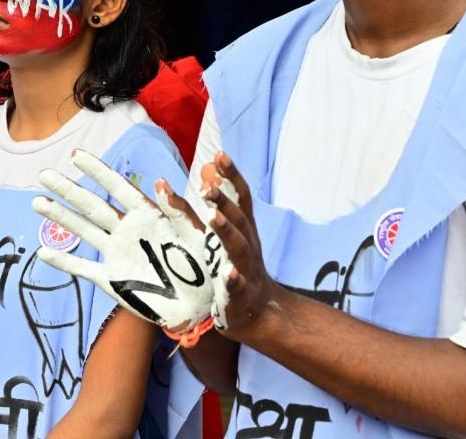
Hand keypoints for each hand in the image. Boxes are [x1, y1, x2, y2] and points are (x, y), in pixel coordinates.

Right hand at [31, 149, 229, 346]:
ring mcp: (118, 255)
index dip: (97, 170)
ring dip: (60, 217)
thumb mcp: (200, 237)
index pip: (118, 187)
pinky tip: (43, 252)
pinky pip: (84, 269)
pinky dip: (64, 262)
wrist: (204, 308)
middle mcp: (128, 231)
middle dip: (68, 189)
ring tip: (36, 201)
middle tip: (44, 173)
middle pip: (92, 205)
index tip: (76, 155)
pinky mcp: (114, 281)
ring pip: (83, 231)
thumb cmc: (207, 269)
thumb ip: (181, 212)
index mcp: (149, 216)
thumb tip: (160, 183)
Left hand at [202, 153, 276, 338]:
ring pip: (238, 247)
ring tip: (214, 218)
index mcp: (245, 229)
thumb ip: (220, 204)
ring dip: (226, 231)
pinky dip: (234, 278)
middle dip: (223, 201)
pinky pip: (238, 285)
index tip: (220, 154)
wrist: (260, 311)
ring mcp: (246, 268)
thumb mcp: (231, 233)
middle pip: (238, 219)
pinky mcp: (240, 294)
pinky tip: (228, 273)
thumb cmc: (240, 265)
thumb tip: (205, 171)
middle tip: (205, 186)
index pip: (240, 197)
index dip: (232, 176)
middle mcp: (248, 244)